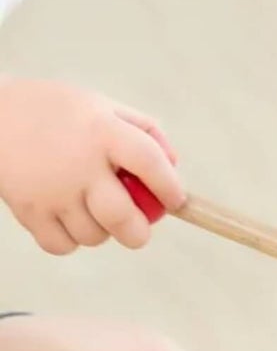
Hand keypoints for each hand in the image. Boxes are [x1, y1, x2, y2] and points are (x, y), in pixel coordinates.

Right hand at [0, 77, 183, 252]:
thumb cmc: (58, 113)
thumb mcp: (102, 106)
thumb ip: (143, 130)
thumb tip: (173, 166)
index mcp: (103, 130)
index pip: (150, 162)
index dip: (170, 187)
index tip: (176, 200)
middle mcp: (79, 163)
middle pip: (122, 217)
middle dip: (139, 232)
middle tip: (139, 229)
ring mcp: (51, 189)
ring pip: (94, 236)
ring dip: (102, 232)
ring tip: (93, 212)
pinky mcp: (27, 209)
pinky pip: (62, 245)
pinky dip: (71, 240)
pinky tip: (69, 220)